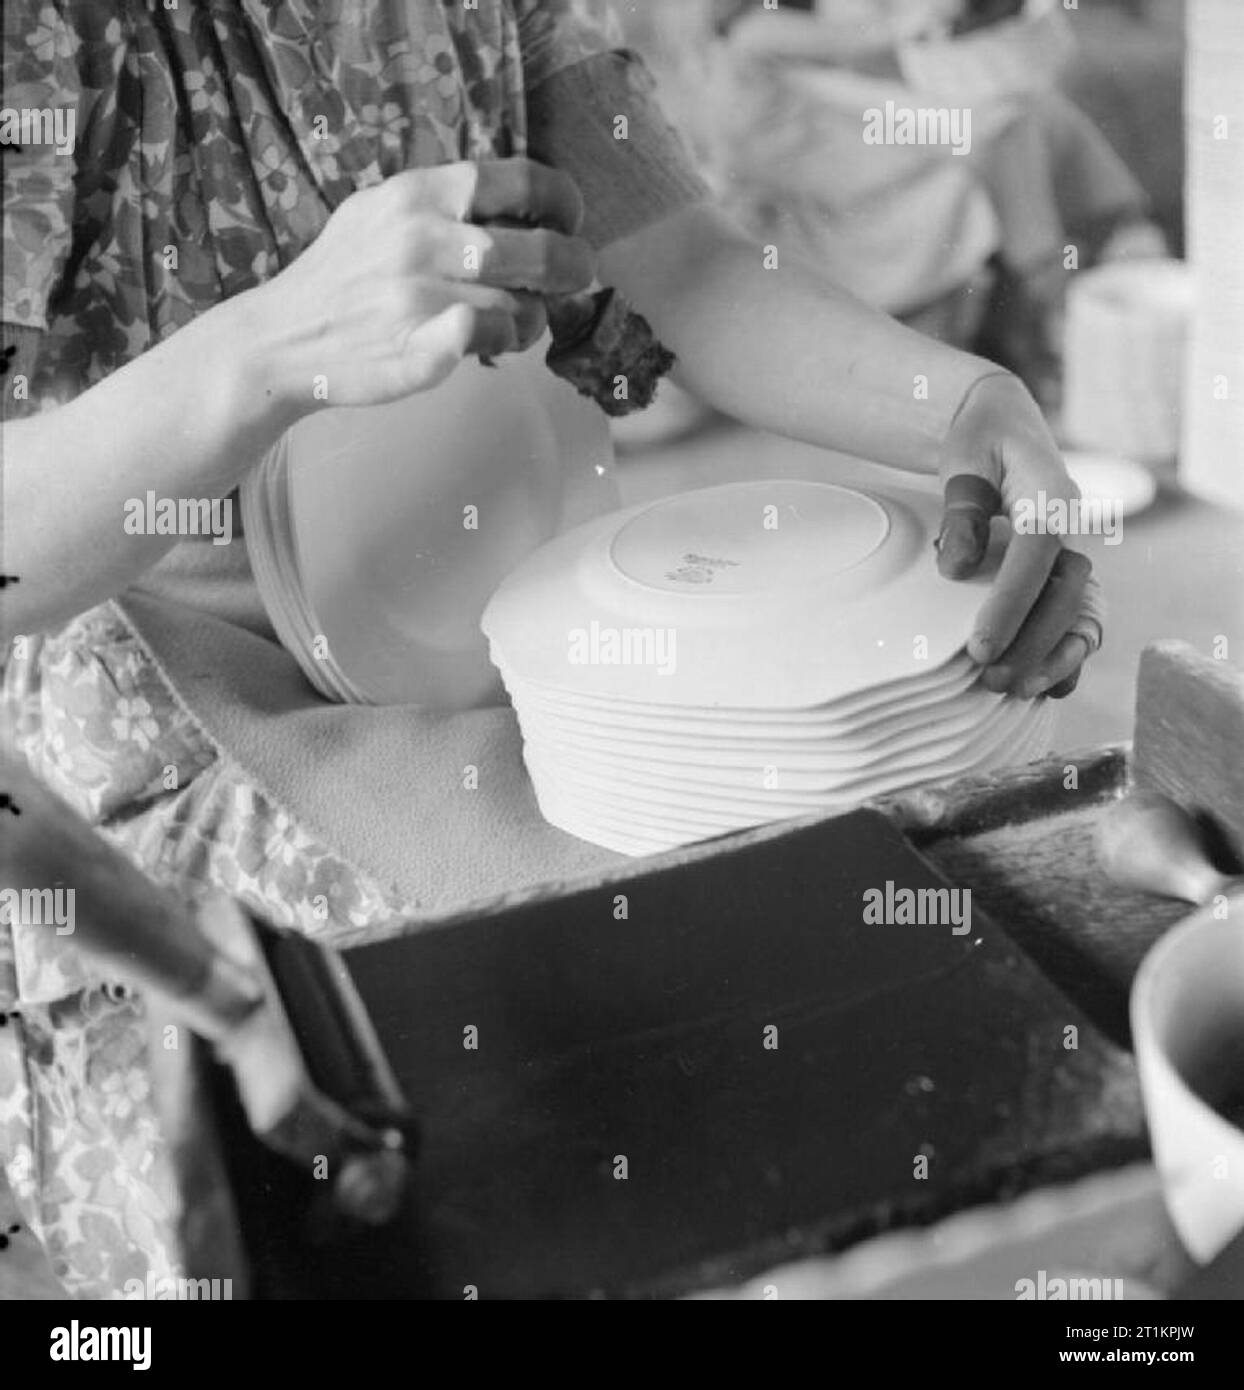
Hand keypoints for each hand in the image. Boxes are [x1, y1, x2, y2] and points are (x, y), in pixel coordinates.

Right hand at [255, 158, 595, 409]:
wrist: (280, 339)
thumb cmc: (341, 279)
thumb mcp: (379, 212)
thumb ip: (441, 204)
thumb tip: (518, 206)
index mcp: (417, 194)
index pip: (516, 181)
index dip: (560, 200)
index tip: (570, 220)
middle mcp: (421, 238)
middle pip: (536, 249)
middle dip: (571, 266)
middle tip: (575, 279)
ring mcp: (419, 296)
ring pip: (520, 307)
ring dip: (532, 319)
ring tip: (517, 324)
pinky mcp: (420, 349)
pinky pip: (489, 340)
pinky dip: (502, 343)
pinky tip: (492, 346)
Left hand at [935, 372, 1103, 698]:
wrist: (1004, 424)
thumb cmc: (979, 442)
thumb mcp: (964, 462)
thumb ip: (962, 514)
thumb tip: (956, 569)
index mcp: (1050, 498)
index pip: (1035, 561)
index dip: (1009, 608)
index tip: (979, 648)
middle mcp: (1073, 527)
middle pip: (1064, 595)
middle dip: (1031, 643)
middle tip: (989, 679)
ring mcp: (1074, 549)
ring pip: (1078, 611)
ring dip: (1052, 655)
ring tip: (1015, 692)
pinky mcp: (1065, 568)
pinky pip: (1077, 615)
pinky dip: (1066, 651)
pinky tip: (1044, 686)